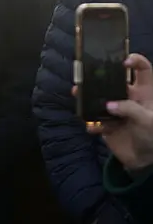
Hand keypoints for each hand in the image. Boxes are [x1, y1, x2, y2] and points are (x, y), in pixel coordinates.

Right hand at [75, 54, 152, 170]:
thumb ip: (131, 110)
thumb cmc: (152, 137)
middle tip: (86, 74)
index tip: (124, 61)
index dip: (136, 61)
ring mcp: (116, 110)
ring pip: (98, 97)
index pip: (143, 70)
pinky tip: (93, 127)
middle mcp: (129, 97)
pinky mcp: (106, 123)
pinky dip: (92, 123)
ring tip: (78, 94)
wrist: (144, 161)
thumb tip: (109, 105)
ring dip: (87, 96)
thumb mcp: (149, 122)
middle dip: (99, 76)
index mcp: (145, 93)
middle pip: (113, 80)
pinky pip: (94, 119)